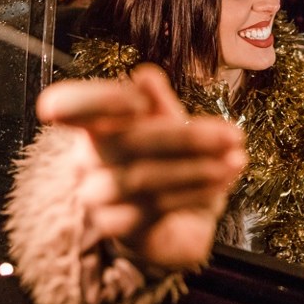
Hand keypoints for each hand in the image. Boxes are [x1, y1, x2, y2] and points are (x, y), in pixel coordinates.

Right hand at [36, 64, 246, 269]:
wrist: (177, 222)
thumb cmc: (170, 163)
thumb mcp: (169, 126)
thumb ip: (158, 103)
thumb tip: (145, 75)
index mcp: (92, 124)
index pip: (67, 105)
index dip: (97, 101)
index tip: (139, 103)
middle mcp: (86, 160)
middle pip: (126, 142)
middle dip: (187, 137)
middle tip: (233, 135)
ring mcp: (97, 196)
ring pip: (142, 178)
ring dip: (198, 167)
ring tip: (236, 159)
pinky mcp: (118, 228)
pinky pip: (155, 207)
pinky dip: (195, 192)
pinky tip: (224, 180)